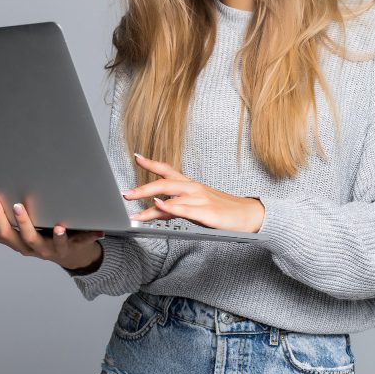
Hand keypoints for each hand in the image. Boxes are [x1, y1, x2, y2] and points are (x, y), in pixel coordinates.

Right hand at [0, 195, 104, 270]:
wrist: (72, 257)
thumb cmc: (43, 242)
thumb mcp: (20, 239)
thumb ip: (0, 235)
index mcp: (22, 244)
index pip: (6, 232)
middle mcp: (38, 249)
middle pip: (28, 239)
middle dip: (23, 223)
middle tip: (18, 206)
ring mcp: (57, 250)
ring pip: (56, 245)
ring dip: (58, 237)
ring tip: (59, 227)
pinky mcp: (76, 247)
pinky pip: (83, 243)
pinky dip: (90, 237)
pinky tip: (98, 232)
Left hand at [123, 153, 264, 233]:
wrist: (249, 215)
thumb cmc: (222, 210)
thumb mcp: (196, 207)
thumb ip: (175, 208)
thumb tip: (156, 210)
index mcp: (191, 185)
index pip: (168, 170)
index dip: (152, 164)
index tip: (137, 158)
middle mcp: (194, 188)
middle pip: (165, 182)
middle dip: (143, 188)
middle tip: (126, 194)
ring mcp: (200, 200)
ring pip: (171, 197)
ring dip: (149, 203)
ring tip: (134, 210)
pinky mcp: (206, 213)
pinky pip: (184, 209)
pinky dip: (170, 207)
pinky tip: (159, 207)